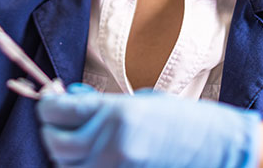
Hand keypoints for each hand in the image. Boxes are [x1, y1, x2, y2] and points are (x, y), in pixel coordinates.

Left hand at [37, 83, 260, 167]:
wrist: (217, 149)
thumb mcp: (141, 102)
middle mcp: (110, 143)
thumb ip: (101, 104)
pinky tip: (92, 156)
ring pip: (66, 166)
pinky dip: (82, 167)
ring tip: (79, 139)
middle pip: (55, 143)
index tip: (47, 102)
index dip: (45, 106)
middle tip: (58, 121)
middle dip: (52, 131)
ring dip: (65, 153)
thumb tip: (67, 101)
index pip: (56, 111)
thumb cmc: (185, 121)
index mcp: (115, 113)